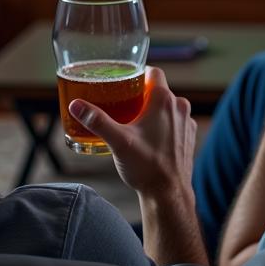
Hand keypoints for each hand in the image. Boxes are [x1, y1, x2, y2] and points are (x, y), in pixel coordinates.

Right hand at [69, 67, 196, 200]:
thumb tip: (76, 105)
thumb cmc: (147, 167)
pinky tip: (148, 137)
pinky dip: (163, 124)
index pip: (154, 72)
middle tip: (122, 103)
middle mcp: (179, 107)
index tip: (125, 80)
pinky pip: (174, 121)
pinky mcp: (188, 137)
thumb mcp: (117, 141)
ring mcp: (186, 122)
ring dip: (153, 110)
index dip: (139, 73)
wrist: (168, 193)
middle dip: (141, 94)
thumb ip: (97, 121)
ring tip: (133, 121)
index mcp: (164, 100)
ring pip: (167, 106)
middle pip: (159, 89)